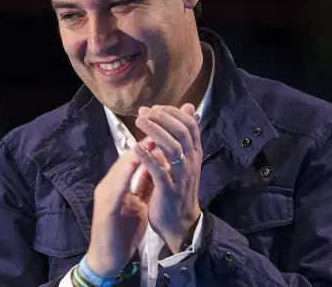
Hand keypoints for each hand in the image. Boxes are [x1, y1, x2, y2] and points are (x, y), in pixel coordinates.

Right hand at [86, 139, 154, 275]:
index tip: (163, 131)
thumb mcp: (140, 203)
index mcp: (118, 184)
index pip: (134, 160)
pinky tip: (133, 166)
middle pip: (125, 160)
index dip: (148, 145)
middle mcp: (109, 185)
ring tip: (147, 142)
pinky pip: (115, 190)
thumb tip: (158, 164)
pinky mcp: (104, 209)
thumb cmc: (123, 231)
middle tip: (155, 127)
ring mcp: (105, 196)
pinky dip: (124, 177)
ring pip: (119, 171)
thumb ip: (146, 185)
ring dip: (133, 156)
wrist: (108, 258)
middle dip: (141, 144)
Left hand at [134, 104, 202, 253]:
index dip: (172, 112)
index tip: (155, 108)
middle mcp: (191, 162)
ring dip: (155, 131)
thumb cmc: (179, 189)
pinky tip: (136, 147)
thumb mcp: (184, 160)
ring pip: (172, 147)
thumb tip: (189, 107)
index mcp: (194, 154)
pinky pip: (160, 170)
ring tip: (139, 121)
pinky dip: (148, 157)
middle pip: (181, 131)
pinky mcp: (169, 190)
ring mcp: (181, 176)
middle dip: (162, 118)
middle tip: (143, 112)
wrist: (181, 224)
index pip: (190, 125)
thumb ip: (183, 136)